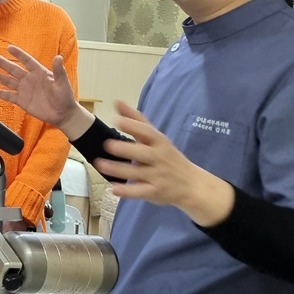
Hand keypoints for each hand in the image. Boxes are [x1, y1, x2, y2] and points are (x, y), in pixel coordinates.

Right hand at [0, 45, 92, 139]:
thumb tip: (58, 57)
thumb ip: (59, 71)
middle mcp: (29, 79)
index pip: (27, 61)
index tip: (9, 48)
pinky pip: (9, 96)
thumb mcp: (63, 83)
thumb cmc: (65, 97)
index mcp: (39, 72)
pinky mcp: (21, 101)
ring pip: (9, 81)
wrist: (63, 114)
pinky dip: (0, 93)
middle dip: (3, 63)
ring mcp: (24, 90)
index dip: (19, 54)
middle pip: (14, 69)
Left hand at [98, 100, 234, 226]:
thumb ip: (136, 120)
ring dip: (118, 170)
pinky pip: (140, 192)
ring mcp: (157, 176)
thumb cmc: (168, 157)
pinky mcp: (154, 192)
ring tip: (100, 164)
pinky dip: (127, 191)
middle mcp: (159, 158)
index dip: (133, 126)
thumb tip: (117, 101)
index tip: (118, 120)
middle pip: (142, 153)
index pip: (148, 132)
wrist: (192, 185)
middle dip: (125, 149)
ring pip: (136, 173)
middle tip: (108, 145)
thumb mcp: (156, 138)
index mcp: (160, 142)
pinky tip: (113, 188)